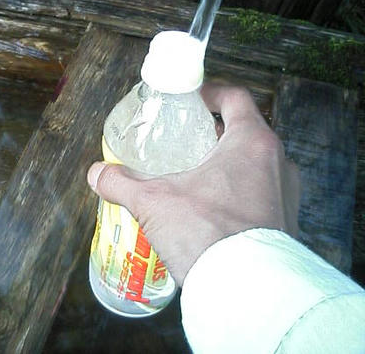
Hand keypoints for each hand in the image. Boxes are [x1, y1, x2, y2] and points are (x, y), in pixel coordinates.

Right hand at [87, 84, 299, 286]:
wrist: (245, 290)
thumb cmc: (205, 232)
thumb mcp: (154, 202)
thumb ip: (121, 183)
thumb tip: (96, 174)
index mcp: (252, 143)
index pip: (235, 98)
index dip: (210, 93)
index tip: (191, 100)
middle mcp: (277, 163)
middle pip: (245, 132)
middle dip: (214, 134)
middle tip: (186, 142)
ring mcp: (286, 194)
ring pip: (256, 165)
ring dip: (228, 166)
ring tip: (196, 178)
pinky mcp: (287, 224)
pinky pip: (263, 195)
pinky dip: (240, 195)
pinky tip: (213, 212)